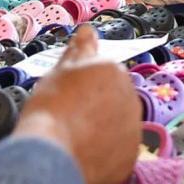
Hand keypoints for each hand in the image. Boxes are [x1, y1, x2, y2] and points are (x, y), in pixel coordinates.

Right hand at [15, 26, 140, 183]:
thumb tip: (87, 31)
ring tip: (77, 130)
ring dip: (103, 121)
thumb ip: (79, 50)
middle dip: (96, 101)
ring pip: (117, 118)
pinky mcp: (131, 150)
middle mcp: (129, 93)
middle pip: (112, 94)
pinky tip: (86, 145)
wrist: (51, 152)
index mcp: (112, 69)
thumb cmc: (51, 109)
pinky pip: (120, 143)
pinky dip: (107, 144)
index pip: (102, 71)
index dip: (83, 83)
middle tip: (71, 112)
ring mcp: (132, 123)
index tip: (70, 93)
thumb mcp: (60, 71)